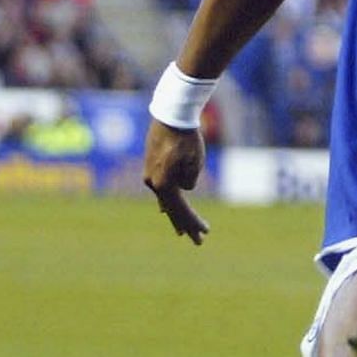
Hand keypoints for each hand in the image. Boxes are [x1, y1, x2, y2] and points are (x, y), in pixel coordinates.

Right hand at [143, 118, 209, 243]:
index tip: (206, 233)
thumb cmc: (186, 139)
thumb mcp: (195, 163)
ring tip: (181, 231)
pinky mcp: (151, 166)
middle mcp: (153, 183)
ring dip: (176, 214)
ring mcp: (150, 175)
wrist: (171, 116)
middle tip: (198, 241)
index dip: (194, 223)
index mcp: (164, 184)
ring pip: (166, 200)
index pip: (181, 210)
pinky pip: (161, 190)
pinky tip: (165, 209)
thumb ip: (189, 180)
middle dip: (185, 225)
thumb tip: (184, 188)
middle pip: (172, 210)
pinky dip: (167, 201)